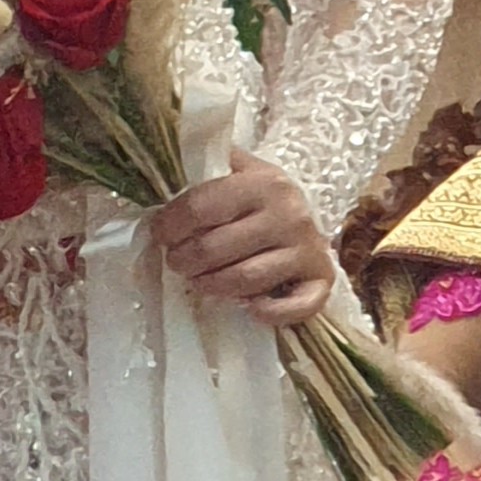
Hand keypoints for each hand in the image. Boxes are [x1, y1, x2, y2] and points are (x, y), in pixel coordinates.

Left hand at [154, 150, 333, 327]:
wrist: (307, 207)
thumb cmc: (257, 193)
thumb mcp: (234, 169)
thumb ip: (203, 168)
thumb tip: (164, 170)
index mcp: (263, 182)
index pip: (201, 207)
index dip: (170, 226)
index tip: (159, 235)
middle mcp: (289, 214)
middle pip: (216, 248)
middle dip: (184, 260)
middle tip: (175, 262)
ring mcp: (307, 248)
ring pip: (246, 278)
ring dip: (213, 285)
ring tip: (199, 280)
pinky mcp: (321, 278)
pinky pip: (297, 305)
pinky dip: (271, 312)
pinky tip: (249, 307)